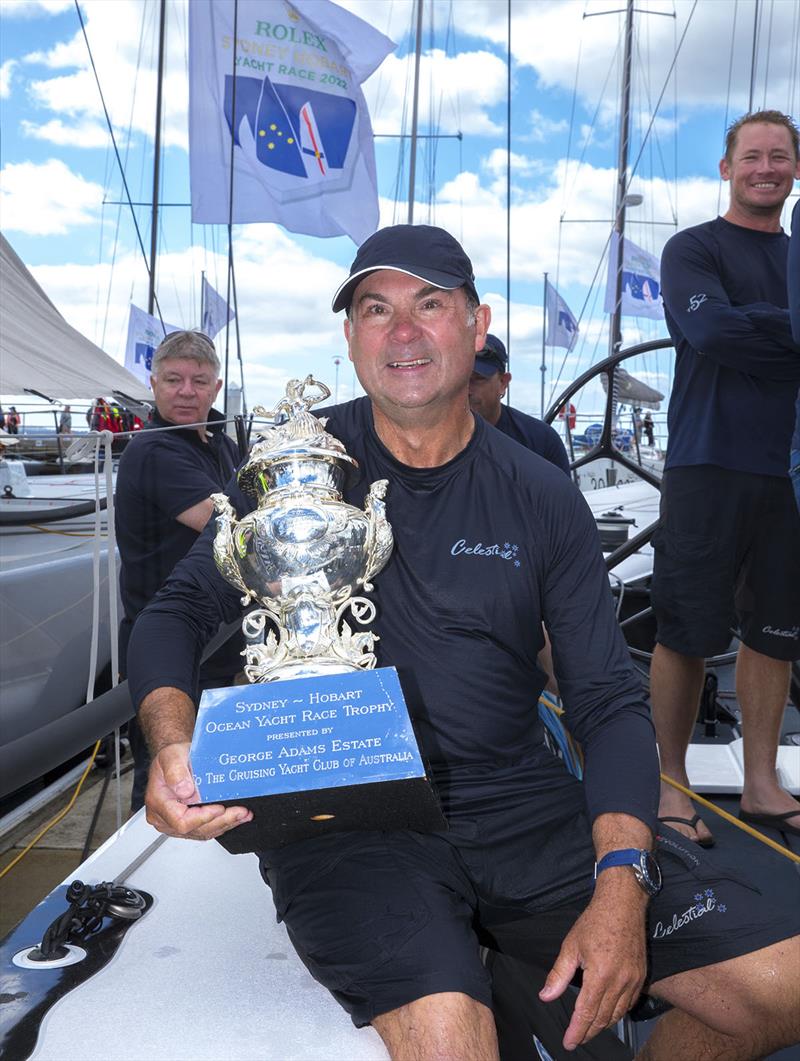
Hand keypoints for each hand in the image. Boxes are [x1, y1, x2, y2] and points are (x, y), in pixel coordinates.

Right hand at [144, 742, 252, 839]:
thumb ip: (176, 772)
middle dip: (220, 821)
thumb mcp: (172, 756)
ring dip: (225, 824)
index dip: (203, 818)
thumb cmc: (171, 757)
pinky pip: (204, 830)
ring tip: (243, 814)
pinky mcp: (186, 825)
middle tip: (239, 812)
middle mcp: (164, 818)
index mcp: (158, 803)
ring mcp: (174, 823)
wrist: (174, 760)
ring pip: (202, 832)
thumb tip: (185, 791)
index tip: (219, 808)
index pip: (181, 821)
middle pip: (194, 830)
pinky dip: (221, 824)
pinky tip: (235, 817)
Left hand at [539, 873, 646, 1050]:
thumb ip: (558, 974)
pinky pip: (629, 1003)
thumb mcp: (571, 946)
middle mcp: (620, 982)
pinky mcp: (641, 976)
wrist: (623, 904)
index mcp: (600, 975)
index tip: (568, 1042)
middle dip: (588, 1032)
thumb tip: (546, 996)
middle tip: (576, 1039)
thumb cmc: (595, 921)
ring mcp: (633, 980)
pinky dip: (618, 1013)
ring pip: (617, 1013)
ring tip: (589, 1029)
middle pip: (603, 1018)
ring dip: (603, 1025)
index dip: (576, 1031)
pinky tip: (608, 1013)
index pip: (586, 1012)